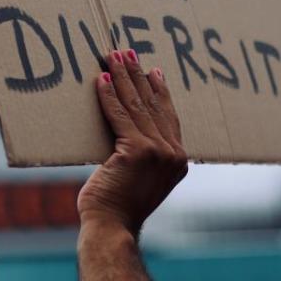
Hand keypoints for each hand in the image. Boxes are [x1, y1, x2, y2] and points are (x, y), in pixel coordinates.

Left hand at [78, 49, 187, 235]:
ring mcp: (157, 152)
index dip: (159, 90)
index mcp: (178, 161)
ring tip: (113, 56)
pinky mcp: (137, 151)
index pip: (168, 116)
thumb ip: (144, 156)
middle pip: (153, 105)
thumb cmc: (119, 207)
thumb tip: (128, 134)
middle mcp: (173, 154)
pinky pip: (120, 115)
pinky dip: (109, 95)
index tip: (152, 70)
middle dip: (139, 75)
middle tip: (128, 52)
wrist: (112, 227)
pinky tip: (102, 79)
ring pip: (137, 105)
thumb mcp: (140, 178)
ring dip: (124, 77)